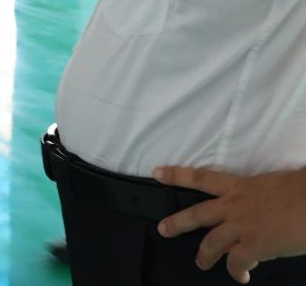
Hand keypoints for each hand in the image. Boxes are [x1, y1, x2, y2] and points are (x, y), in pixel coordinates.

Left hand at [155, 165, 305, 282]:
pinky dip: (236, 272)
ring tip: (201, 264)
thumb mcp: (274, 185)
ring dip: (204, 256)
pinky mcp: (253, 247)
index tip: (157, 173)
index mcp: (240, 186)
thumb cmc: (302, 189)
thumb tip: (261, 214)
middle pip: (197, 214)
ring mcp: (241, 227)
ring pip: (211, 243)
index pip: (201, 177)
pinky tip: (240, 277)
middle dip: (177, 222)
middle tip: (162, 229)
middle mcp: (234, 205)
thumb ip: (260, 198)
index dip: (177, 175)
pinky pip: (236, 263)